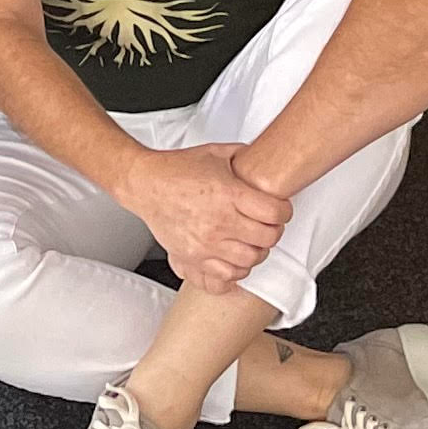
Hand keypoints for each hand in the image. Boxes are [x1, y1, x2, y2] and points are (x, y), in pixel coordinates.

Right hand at [119, 142, 292, 293]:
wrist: (144, 184)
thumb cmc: (176, 170)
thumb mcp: (215, 153)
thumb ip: (244, 155)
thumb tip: (264, 158)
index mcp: (228, 193)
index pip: (276, 213)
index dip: (283, 211)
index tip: (279, 210)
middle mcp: (220, 221)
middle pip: (268, 239)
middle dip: (272, 231)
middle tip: (265, 224)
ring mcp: (206, 243)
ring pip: (251, 260)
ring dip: (255, 251)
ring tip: (249, 240)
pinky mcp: (193, 257)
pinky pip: (227, 275)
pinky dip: (235, 269)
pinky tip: (233, 256)